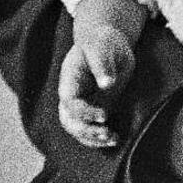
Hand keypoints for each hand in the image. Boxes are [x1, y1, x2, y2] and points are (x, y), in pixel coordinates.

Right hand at [58, 0, 147, 148]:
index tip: (104, 115)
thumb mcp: (103, 48)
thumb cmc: (103, 42)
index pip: (69, 101)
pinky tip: (114, 140)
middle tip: (108, 132)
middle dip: (86, 130)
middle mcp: (72, 94)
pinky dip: (97, 138)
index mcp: (70, 79)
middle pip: (68, 120)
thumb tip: (106, 84)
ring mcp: (81, 103)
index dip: (84, 112)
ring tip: (113, 139)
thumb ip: (103, 65)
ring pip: (76, 128)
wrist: (106, 43)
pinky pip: (88, 129)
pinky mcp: (92, 109)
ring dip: (91, 138)